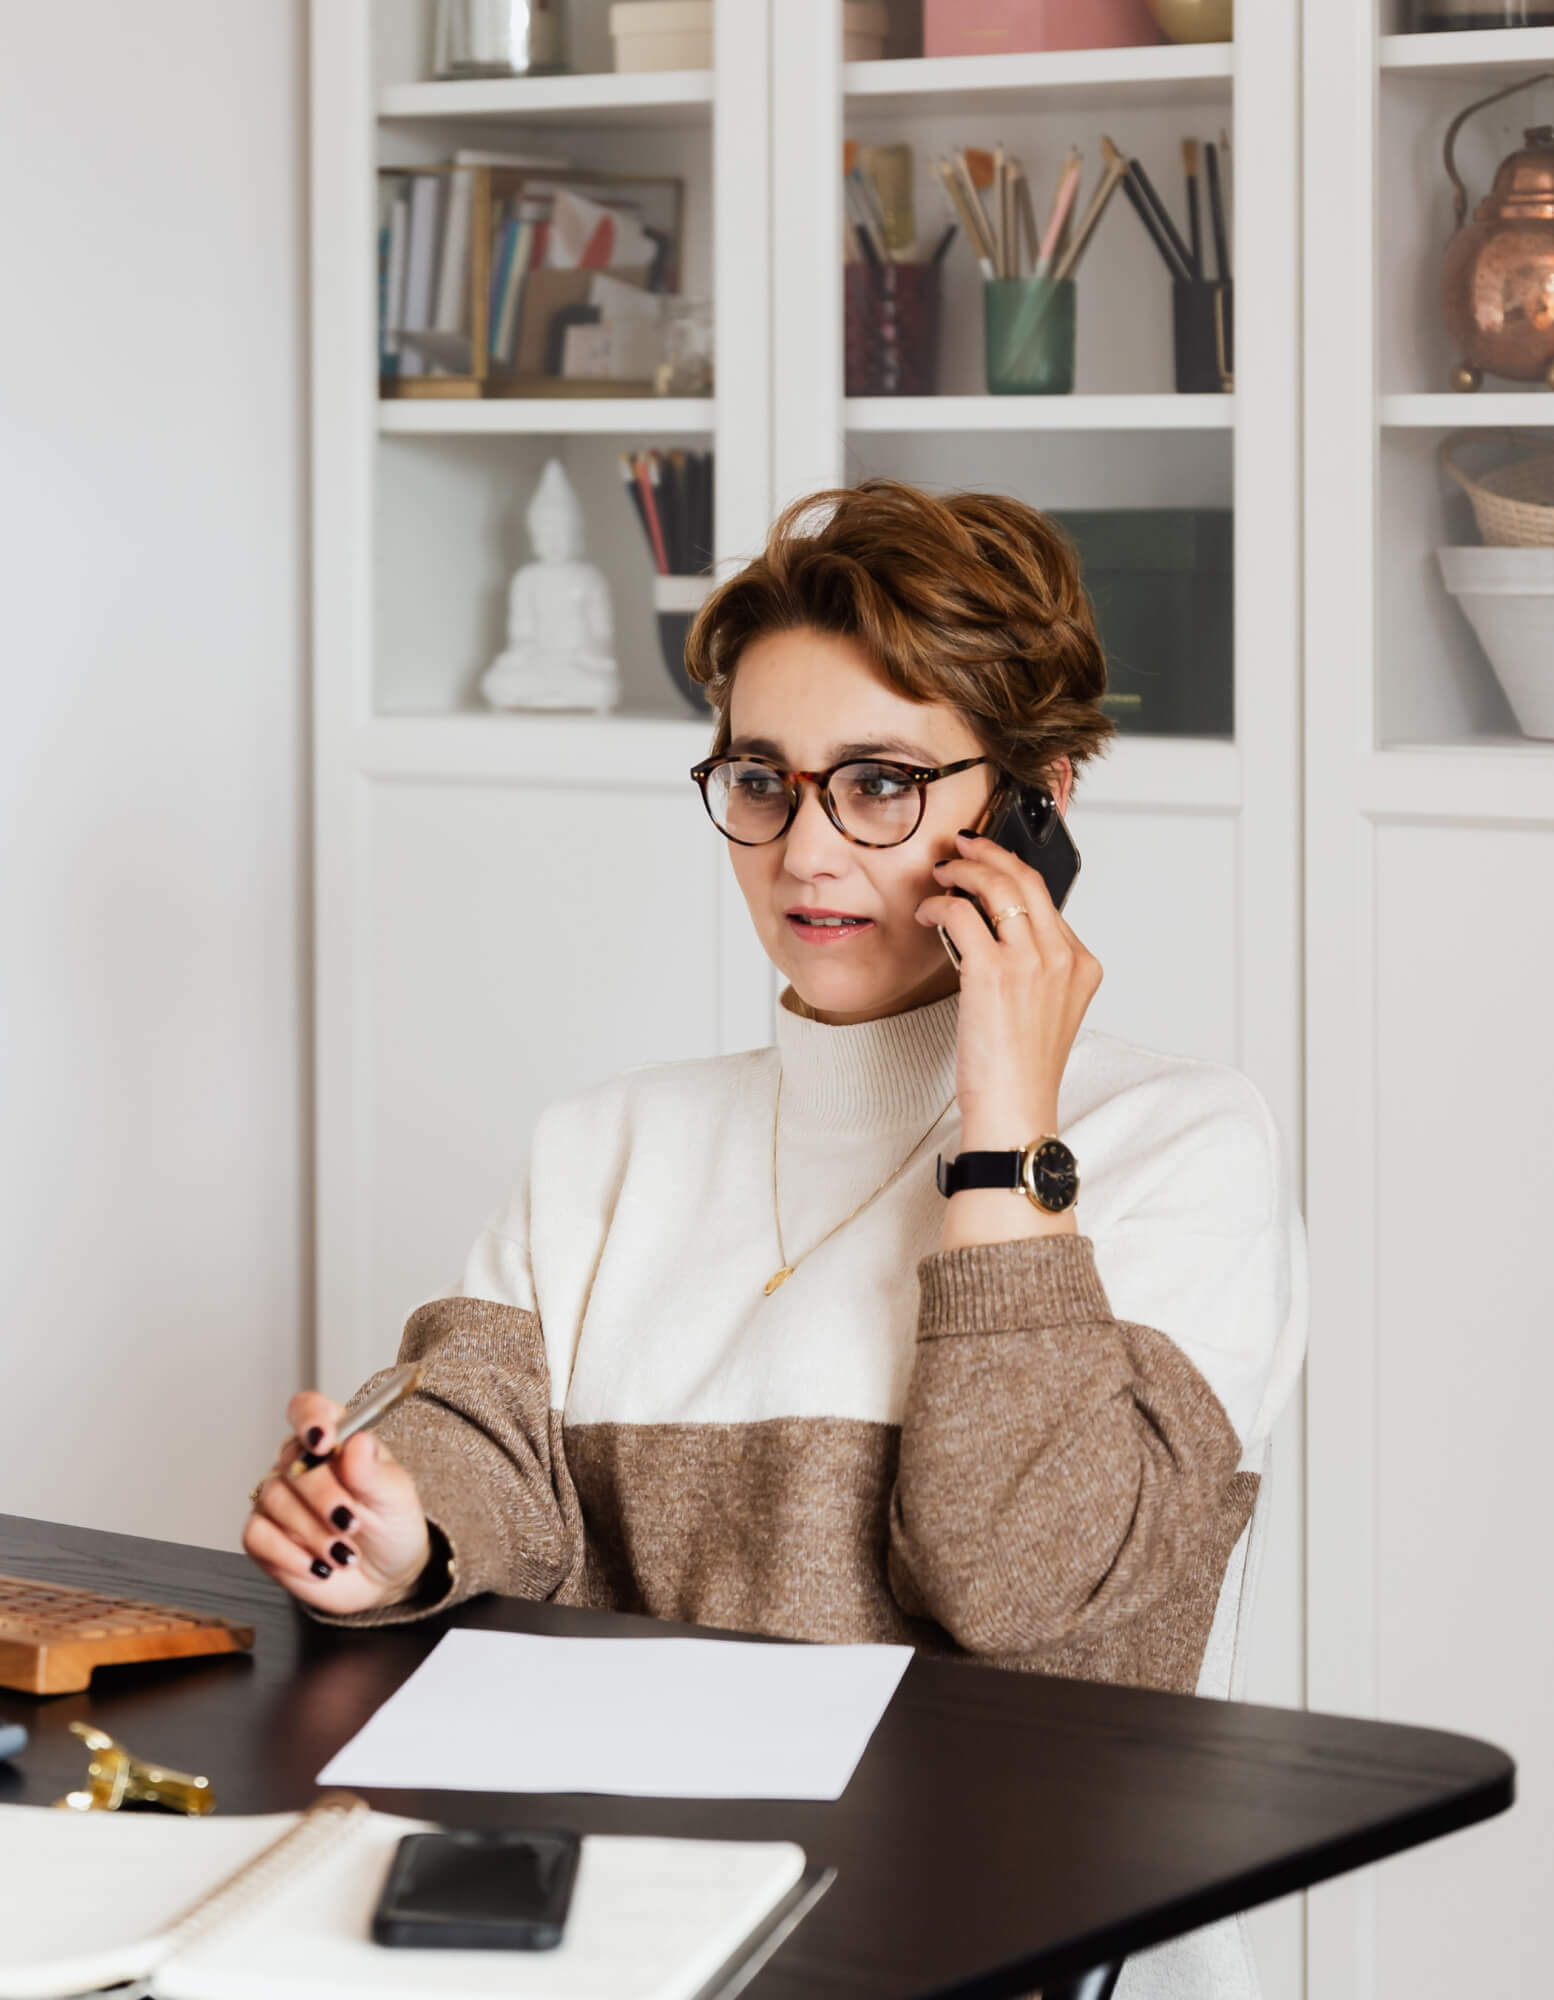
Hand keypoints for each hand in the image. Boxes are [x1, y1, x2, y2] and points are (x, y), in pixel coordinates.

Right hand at [241, 1393, 431, 1614]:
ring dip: (312, 1532)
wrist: (385, 1576)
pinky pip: (257, 1535)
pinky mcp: (266, 1535)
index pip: (308, 1409)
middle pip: (291, 1462)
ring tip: (344, 1553)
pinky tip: (318, 1567)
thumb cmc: (392, 1524)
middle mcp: (301, 1464)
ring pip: (273, 1499)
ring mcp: (279, 1499)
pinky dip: (289, 1555)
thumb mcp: (395, 1497)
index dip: (310, 1419)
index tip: (323, 1442)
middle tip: (350, 1522)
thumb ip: (373, 1472)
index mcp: (335, 1440)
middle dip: (322, 1496)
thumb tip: (357, 1443)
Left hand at [915, 828, 1102, 1145]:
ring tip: (941, 872)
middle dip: (989, 854)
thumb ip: (1035, 969)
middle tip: (962, 847)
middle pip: (1026, 881)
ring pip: (996, 887)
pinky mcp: (993, 973)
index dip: (1011, 872)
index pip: (1047, 899)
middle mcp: (1062, 958)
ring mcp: (1031, 963)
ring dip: (962, 871)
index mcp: (1081, 966)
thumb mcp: (1045, 1011)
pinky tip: (928, 914)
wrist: (1015, 1109)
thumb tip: (995, 931)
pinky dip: (939, 906)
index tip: (986, 863)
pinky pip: (962, 914)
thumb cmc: (1021, 1070)